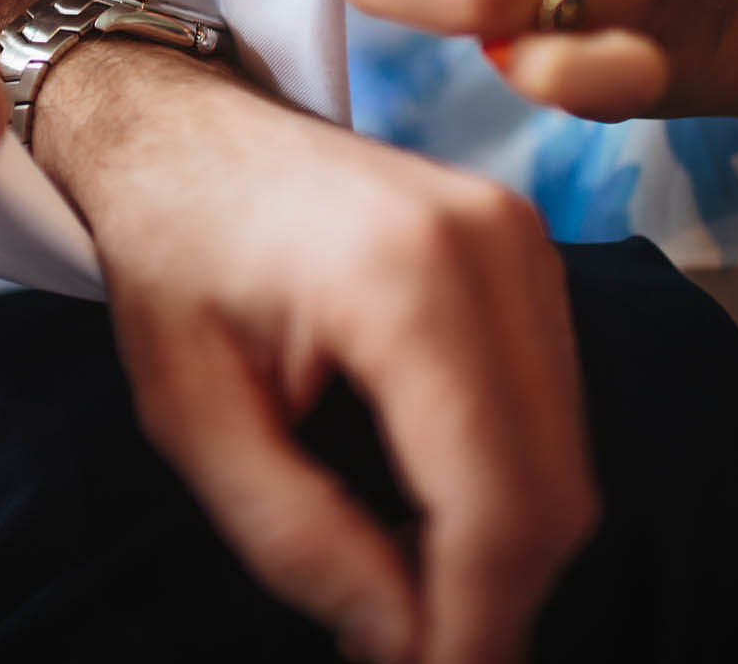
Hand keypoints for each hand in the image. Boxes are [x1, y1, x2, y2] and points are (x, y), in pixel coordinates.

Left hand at [39, 45, 598, 663]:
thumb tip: (404, 641)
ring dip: (500, 546)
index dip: (474, 624)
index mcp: (404, 280)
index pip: (495, 502)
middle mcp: (492, 246)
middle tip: (410, 649)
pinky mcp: (527, 248)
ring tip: (402, 579)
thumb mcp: (190, 415)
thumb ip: (297, 540)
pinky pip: (553, 405)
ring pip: (567, 457)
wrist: (185, 126)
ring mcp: (523, 238)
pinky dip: (506, 482)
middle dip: (492, 598)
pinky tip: (425, 506)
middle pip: (554, 490)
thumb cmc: (171, 255)